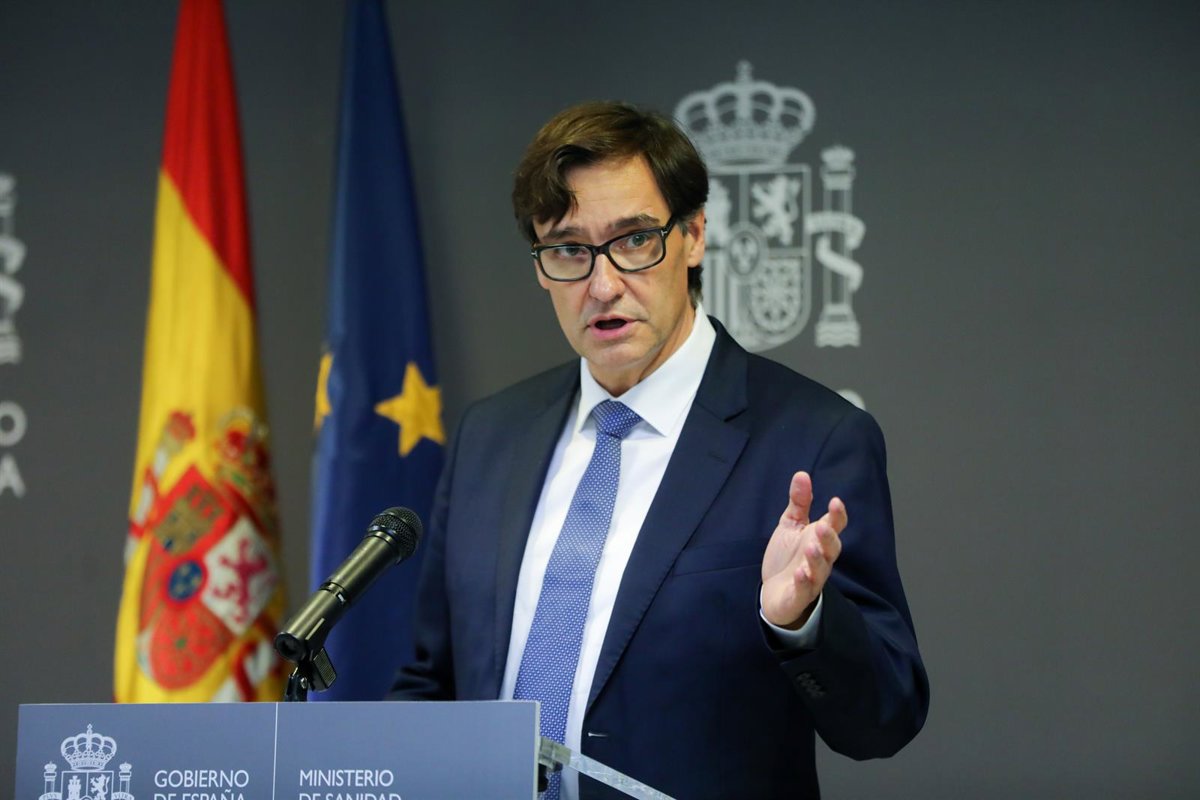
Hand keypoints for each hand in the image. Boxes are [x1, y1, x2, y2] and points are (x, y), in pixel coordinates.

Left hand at [760, 471, 846, 628]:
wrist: (774, 592)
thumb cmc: (787, 557)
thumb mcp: (791, 526)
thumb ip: (799, 503)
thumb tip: (802, 474)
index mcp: (820, 539)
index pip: (835, 526)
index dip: (838, 515)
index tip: (835, 501)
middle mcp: (821, 559)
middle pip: (832, 548)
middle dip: (828, 537)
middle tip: (822, 526)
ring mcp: (812, 578)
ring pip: (820, 569)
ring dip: (817, 559)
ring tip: (811, 547)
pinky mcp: (799, 595)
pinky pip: (805, 589)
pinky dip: (804, 582)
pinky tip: (799, 573)